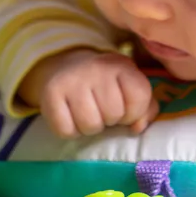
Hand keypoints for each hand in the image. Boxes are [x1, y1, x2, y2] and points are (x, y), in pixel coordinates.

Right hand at [19, 49, 159, 137]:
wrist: (65, 67)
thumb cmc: (106, 85)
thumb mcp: (130, 89)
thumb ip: (145, 108)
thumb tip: (137, 128)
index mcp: (121, 65)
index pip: (139, 96)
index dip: (134, 112)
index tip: (124, 109)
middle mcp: (97, 68)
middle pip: (114, 114)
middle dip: (110, 120)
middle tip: (101, 109)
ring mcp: (72, 80)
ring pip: (90, 125)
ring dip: (90, 127)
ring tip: (87, 114)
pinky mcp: (50, 93)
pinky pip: (66, 130)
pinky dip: (70, 131)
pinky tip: (70, 117)